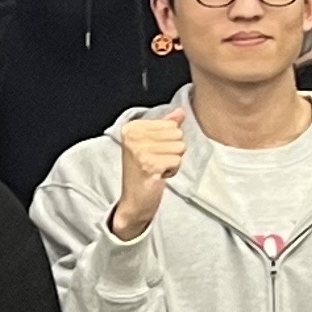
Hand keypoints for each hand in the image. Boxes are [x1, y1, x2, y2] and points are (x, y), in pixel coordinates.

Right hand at [107, 103, 188, 239]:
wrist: (134, 200)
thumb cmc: (142, 172)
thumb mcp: (151, 144)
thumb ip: (165, 125)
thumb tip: (180, 111)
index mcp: (131, 128)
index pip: (171, 124)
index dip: (168, 140)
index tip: (154, 152)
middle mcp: (132, 137)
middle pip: (177, 134)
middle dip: (172, 151)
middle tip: (156, 162)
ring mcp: (139, 151)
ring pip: (179, 147)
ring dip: (173, 161)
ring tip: (157, 168)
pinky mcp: (149, 165)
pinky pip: (177, 161)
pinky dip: (172, 170)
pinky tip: (159, 175)